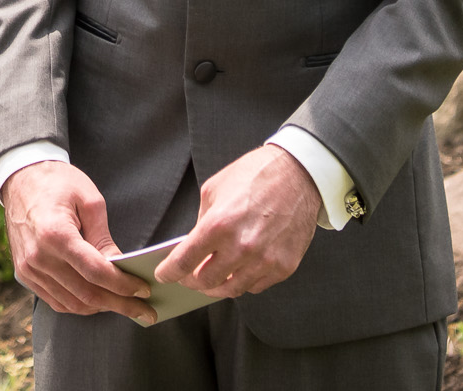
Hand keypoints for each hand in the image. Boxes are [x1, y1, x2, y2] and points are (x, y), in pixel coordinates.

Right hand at [2, 161, 155, 322]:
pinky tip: (98, 301)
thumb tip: (120, 269)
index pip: (95, 272)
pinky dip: (80, 305)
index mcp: (55, 234)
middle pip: (86, 294)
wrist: (21, 178)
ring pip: (72, 304)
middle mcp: (38, 256)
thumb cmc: (58, 183)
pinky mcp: (24, 274)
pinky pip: (56, 301)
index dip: (123, 285)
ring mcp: (28, 268)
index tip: (144, 290)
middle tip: (145, 310)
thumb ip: (104, 239)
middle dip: (120, 304)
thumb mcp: (89, 201)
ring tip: (125, 306)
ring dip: (102, 308)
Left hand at [153, 144, 318, 298]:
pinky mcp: (284, 267)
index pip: (185, 261)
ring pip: (232, 289)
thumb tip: (193, 246)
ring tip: (212, 278)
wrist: (298, 173)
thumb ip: (202, 222)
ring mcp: (265, 260)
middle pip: (206, 282)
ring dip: (217, 286)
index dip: (169, 272)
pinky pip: (256, 286)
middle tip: (188, 277)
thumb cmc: (255, 176)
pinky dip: (243, 282)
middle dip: (191, 282)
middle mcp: (241, 246)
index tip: (164, 275)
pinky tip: (238, 271)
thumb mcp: (214, 190)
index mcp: (218, 224)